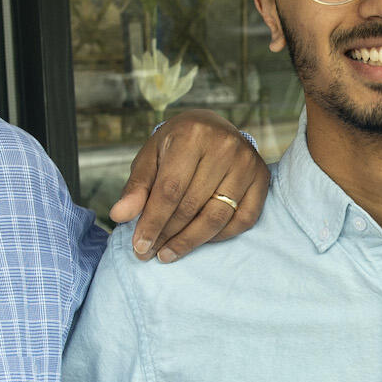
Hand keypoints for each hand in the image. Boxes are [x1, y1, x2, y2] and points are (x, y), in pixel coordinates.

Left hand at [111, 111, 267, 261]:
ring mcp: (247, 163)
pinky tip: (198, 241)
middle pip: (192, 206)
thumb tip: (119, 215)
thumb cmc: (176, 145)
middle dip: (167, 235)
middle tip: (149, 253)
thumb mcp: (151, 157)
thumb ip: (137, 187)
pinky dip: (219, 236)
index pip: (169, 190)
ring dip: (190, 241)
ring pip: (217, 216)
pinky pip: (243, 219)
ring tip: (167, 254)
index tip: (139, 246)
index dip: (153, 222)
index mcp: (191, 135)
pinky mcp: (262, 178)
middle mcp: (224, 147)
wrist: (212, 127)